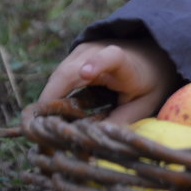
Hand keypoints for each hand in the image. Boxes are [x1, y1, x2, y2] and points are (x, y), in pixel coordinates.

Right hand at [36, 39, 178, 123]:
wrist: (148, 55)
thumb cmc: (149, 83)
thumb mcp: (144, 104)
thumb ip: (122, 120)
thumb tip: (93, 140)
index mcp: (125, 63)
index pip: (112, 57)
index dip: (98, 63)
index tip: (86, 72)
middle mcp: (99, 51)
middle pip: (69, 73)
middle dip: (52, 100)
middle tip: (41, 130)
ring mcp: (83, 51)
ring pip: (57, 77)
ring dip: (48, 100)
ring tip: (42, 126)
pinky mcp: (72, 56)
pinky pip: (57, 78)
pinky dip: (52, 96)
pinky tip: (48, 115)